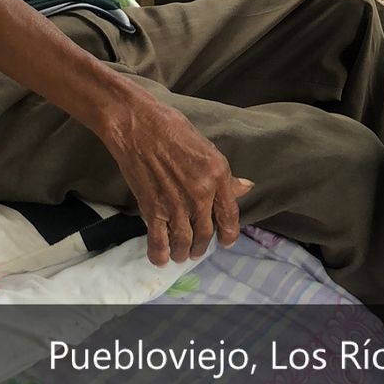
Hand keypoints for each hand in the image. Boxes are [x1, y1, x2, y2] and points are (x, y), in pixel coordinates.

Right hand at [96, 82, 253, 265]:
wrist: (137, 125)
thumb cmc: (172, 128)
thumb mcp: (207, 148)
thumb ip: (225, 176)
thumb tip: (245, 188)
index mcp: (218, 175)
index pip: (229, 215)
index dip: (229, 234)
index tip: (226, 242)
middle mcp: (201, 193)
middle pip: (206, 233)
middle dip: (202, 246)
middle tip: (197, 249)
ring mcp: (177, 203)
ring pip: (185, 241)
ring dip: (183, 252)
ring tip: (181, 254)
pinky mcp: (152, 208)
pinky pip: (159, 241)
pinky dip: (160, 254)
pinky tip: (161, 258)